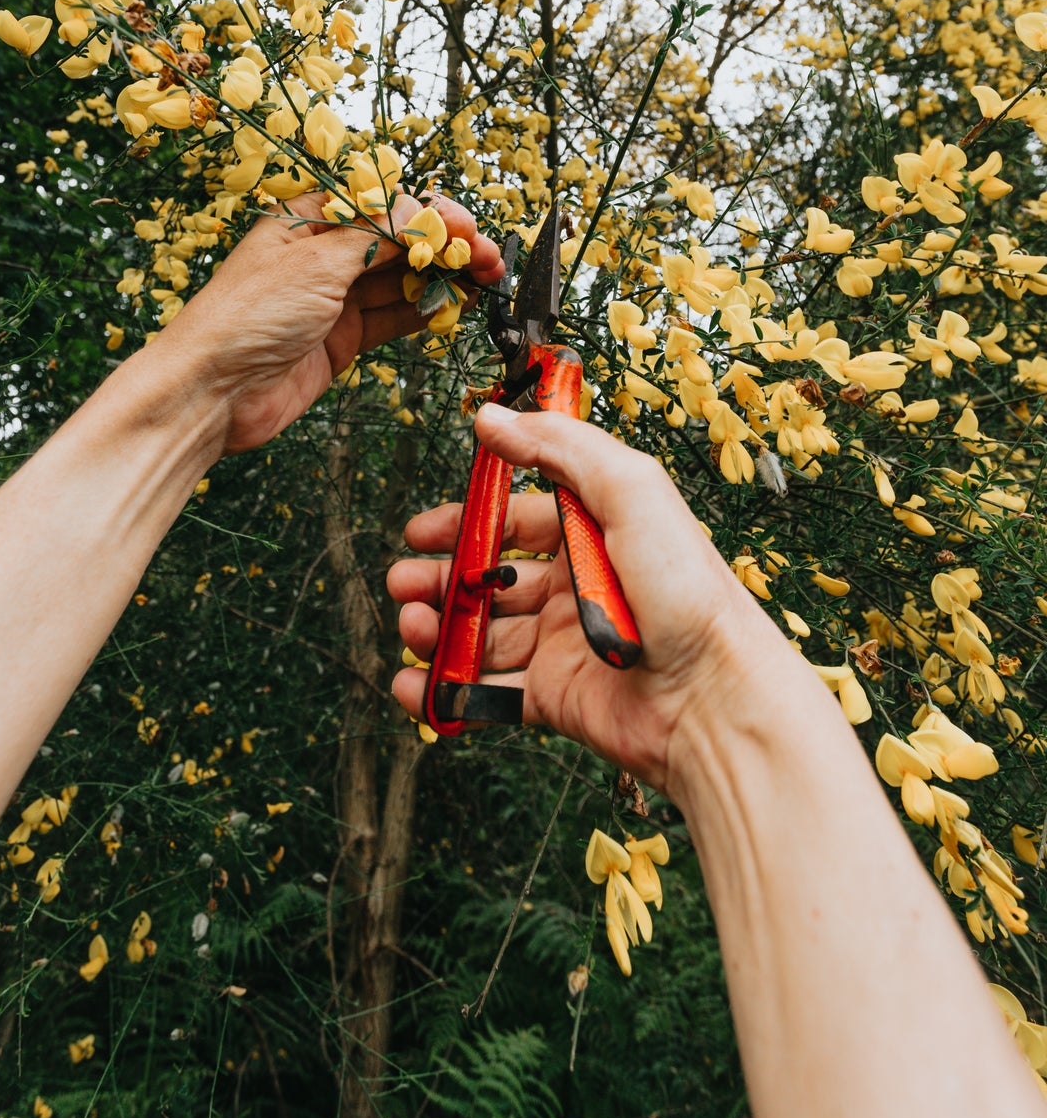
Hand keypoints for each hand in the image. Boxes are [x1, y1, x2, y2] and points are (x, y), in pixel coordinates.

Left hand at [157, 190, 504, 453]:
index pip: (382, 204)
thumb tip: (422, 212)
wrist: (211, 393)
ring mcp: (332, 299)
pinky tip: (455, 306)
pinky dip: (425, 311)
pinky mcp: (340, 340)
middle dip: (446, 246)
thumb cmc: (247, 315)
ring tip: (486, 281)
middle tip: (492, 259)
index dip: (428, 214)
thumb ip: (375, 235)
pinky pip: (392, 318)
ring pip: (401, 280)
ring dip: (443, 278)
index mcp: (307, 220)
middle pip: (397, 241)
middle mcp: (322, 255)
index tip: (467, 229)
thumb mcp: (316, 259)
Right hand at [388, 404, 785, 792]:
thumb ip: (559, 447)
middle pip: (488, 577)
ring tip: (410, 626)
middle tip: (402, 582)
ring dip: (435, 629)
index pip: (516, 520)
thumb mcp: (630, 490)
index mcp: (594, 534)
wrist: (716, 697)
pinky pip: (487, 695)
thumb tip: (493, 416)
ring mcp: (563, 647)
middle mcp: (575, 588)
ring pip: (480, 634)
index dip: (465, 521)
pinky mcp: (555, 700)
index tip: (421, 529)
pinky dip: (443, 691)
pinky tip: (412, 684)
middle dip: (438, 577)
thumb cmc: (687, 590)